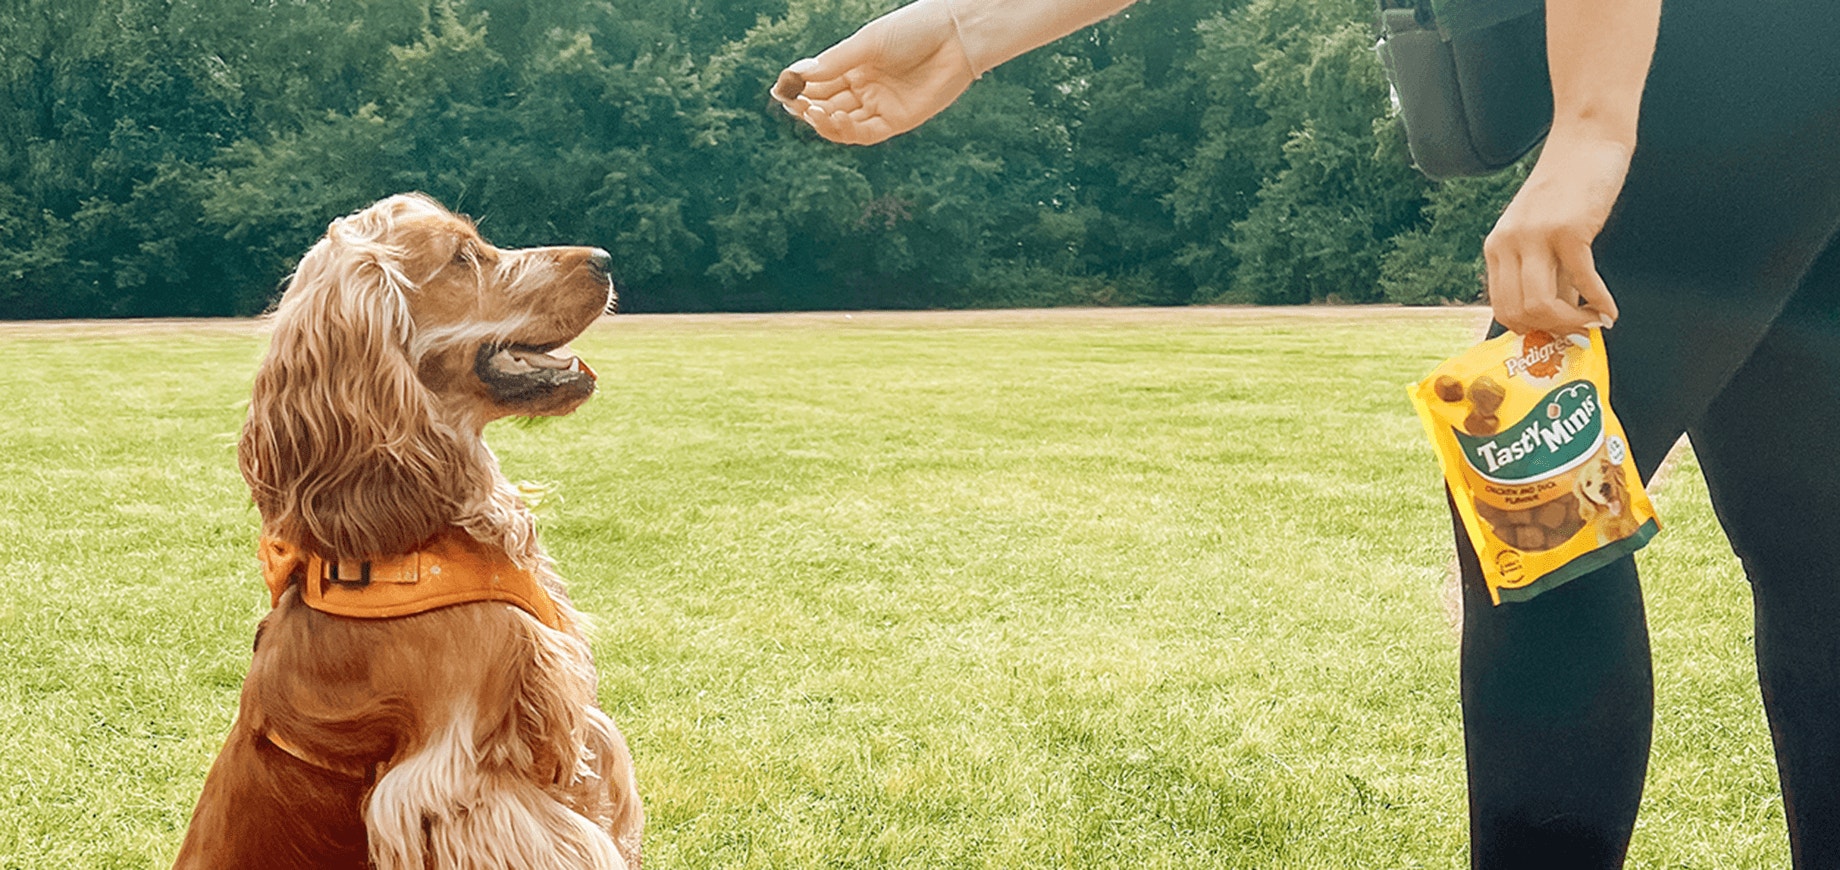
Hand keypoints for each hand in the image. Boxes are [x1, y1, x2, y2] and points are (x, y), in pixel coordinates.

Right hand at [771, 0, 977, 145]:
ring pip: (844, 124)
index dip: (798, 89)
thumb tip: (795, 77)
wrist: (954, 35)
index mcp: (854, 67)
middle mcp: (865, 89)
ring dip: (824, 122)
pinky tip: (836, 120)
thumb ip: (834, 63)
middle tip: (792, 104)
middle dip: (807, 107)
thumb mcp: (867, 44)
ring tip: (811, 112)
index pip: (818, 84)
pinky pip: (867, 134)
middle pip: (827, 106)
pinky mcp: (899, 120)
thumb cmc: (912, 30)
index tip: (780, 90)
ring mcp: (881, 105)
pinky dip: (848, 131)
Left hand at [1483, 133, 1630, 334]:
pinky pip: (1582, 282)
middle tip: (1579, 331)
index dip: (1530, 328)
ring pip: (1542, 305)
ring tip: (1594, 321)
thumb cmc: (1568, 187)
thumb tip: (1563, 314)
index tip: (1555, 333)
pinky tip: (1610, 309)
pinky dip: (1599, 303)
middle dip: (1553, 330)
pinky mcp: (1568, 230)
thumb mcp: (1541, 231)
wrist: (1586, 141)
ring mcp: (1535, 237)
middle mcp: (1508, 243)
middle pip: (1519, 312)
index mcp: (1496, 246)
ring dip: (1572, 323)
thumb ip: (1546, 270)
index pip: (1501, 307)